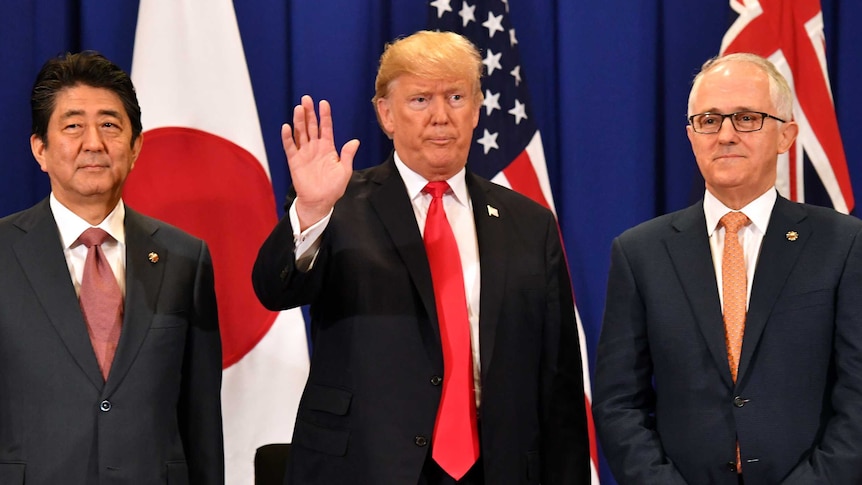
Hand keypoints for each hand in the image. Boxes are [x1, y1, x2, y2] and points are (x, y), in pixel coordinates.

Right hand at [282, 95, 358, 229]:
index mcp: (328, 148)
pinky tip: (286, 127)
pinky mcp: (294, 161)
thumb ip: (347, 155)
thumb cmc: (333, 187)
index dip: (324, 115)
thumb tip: (355, 141)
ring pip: (300, 133)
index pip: (325, 128)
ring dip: (299, 121)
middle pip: (311, 126)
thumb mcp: (344, 171)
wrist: (320, 201)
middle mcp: (315, 147)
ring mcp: (304, 153)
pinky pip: (290, 147)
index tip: (323, 103)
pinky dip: (287, 137)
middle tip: (306, 99)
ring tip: (298, 109)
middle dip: (309, 113)